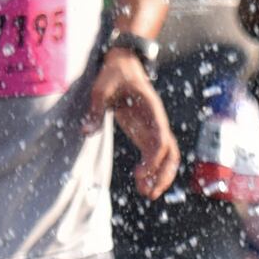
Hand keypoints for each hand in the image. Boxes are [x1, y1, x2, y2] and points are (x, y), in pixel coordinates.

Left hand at [89, 45, 181, 197]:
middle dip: (164, 174)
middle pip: (172, 152)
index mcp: (152, 109)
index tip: (139, 174)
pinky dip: (152, 171)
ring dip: (161, 176)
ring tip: (146, 194)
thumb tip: (86, 133)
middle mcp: (157, 121)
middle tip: (148, 192)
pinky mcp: (146, 133)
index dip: (153, 159)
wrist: (123, 65)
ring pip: (168, 157)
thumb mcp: (101, 89)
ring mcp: (154, 128)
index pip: (161, 138)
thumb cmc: (114, 75)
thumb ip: (95, 111)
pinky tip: (141, 183)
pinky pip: (155, 155)